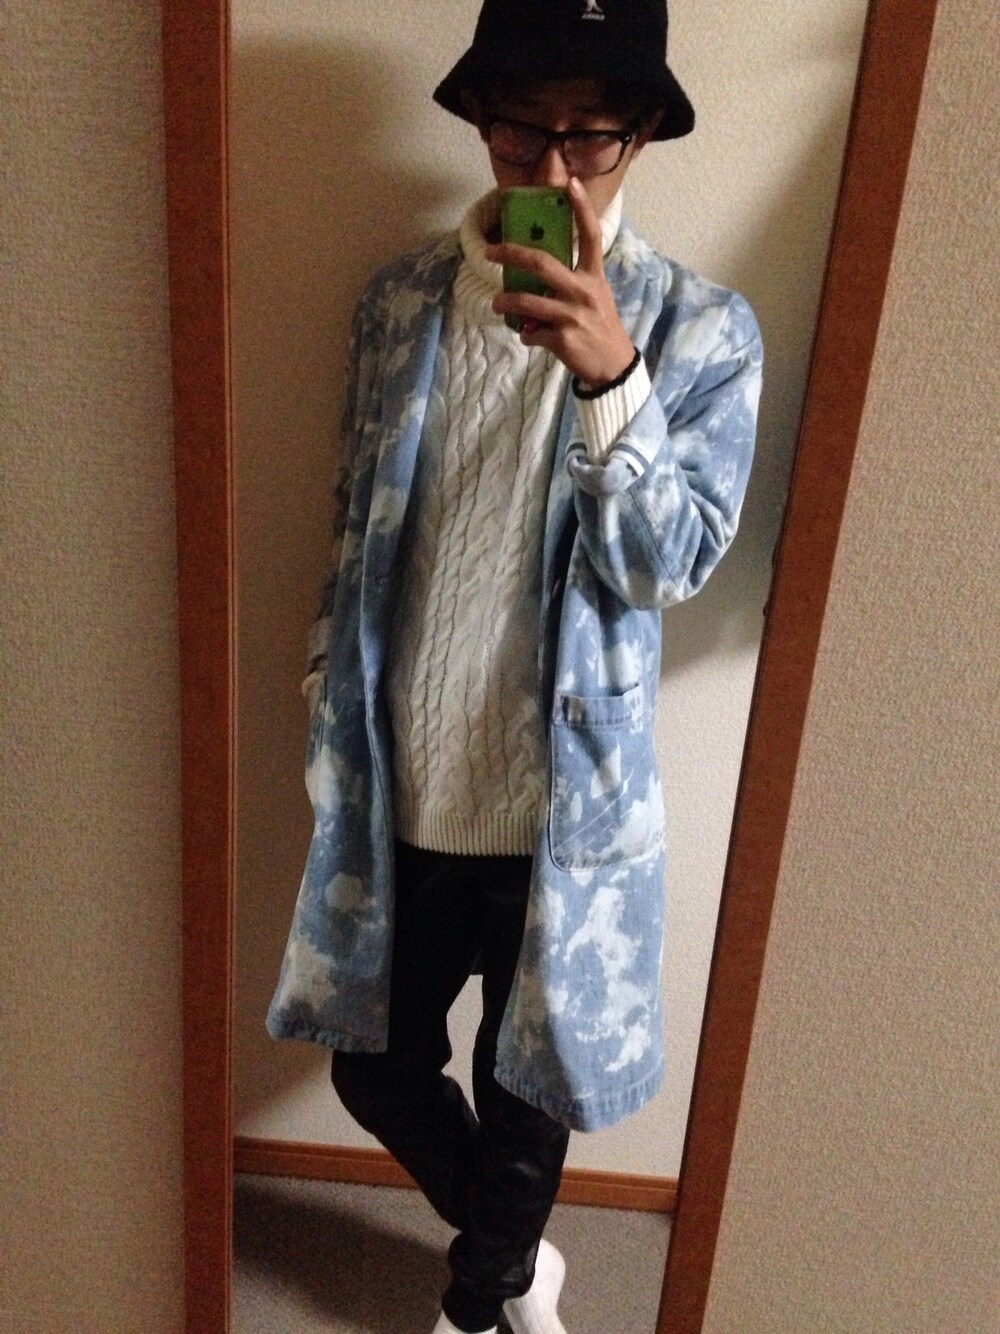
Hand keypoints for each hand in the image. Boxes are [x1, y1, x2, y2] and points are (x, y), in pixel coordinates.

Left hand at [484, 178, 635, 386]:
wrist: (613, 365)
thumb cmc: (600, 326)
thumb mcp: (596, 296)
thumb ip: (572, 280)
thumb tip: (537, 273)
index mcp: (594, 276)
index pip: (591, 235)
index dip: (581, 208)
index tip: (570, 182)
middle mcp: (584, 292)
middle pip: (542, 263)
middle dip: (511, 254)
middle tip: (490, 252)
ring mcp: (572, 316)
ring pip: (527, 302)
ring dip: (505, 302)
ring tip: (497, 303)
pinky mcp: (562, 339)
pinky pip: (530, 333)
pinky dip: (525, 335)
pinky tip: (530, 337)